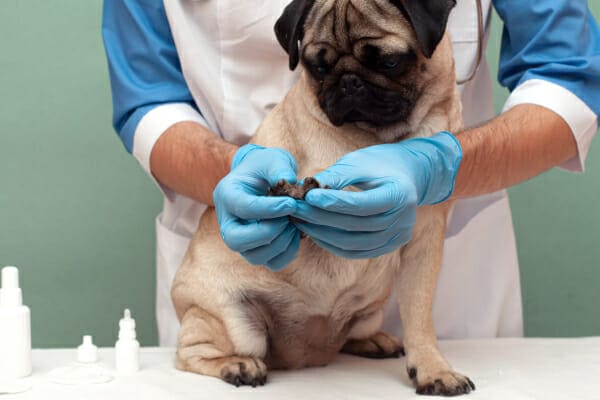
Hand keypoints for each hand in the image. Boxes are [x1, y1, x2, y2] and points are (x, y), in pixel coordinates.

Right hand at [214, 144, 300, 270]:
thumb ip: (280, 167)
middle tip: (289, 217)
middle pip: (237, 240)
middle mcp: (227, 222)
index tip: (291, 203)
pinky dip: (288, 252)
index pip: (243, 208)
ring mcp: (240, 239)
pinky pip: (272, 263)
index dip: (270, 209)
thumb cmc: (266, 167)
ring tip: (294, 224)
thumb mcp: (272, 160)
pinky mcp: (256, 251)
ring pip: (255, 257)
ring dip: (281, 243)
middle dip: (269, 232)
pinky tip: (295, 233)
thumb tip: (290, 182)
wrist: (262, 178)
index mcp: (227, 195)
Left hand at [292, 132, 461, 258]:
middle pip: (355, 225)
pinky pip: (355, 251)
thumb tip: (304, 188)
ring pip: (352, 243)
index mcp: (400, 195)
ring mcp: (397, 237)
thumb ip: (335, 176)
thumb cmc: (380, 163)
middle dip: (320, 218)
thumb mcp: (359, 162)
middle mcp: (403, 221)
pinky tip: (314, 232)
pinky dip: (331, 244)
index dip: (333, 202)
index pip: (361, 204)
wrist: (409, 175)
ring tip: (299, 220)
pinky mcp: (388, 247)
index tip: (308, 196)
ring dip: (321, 234)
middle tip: (295, 209)